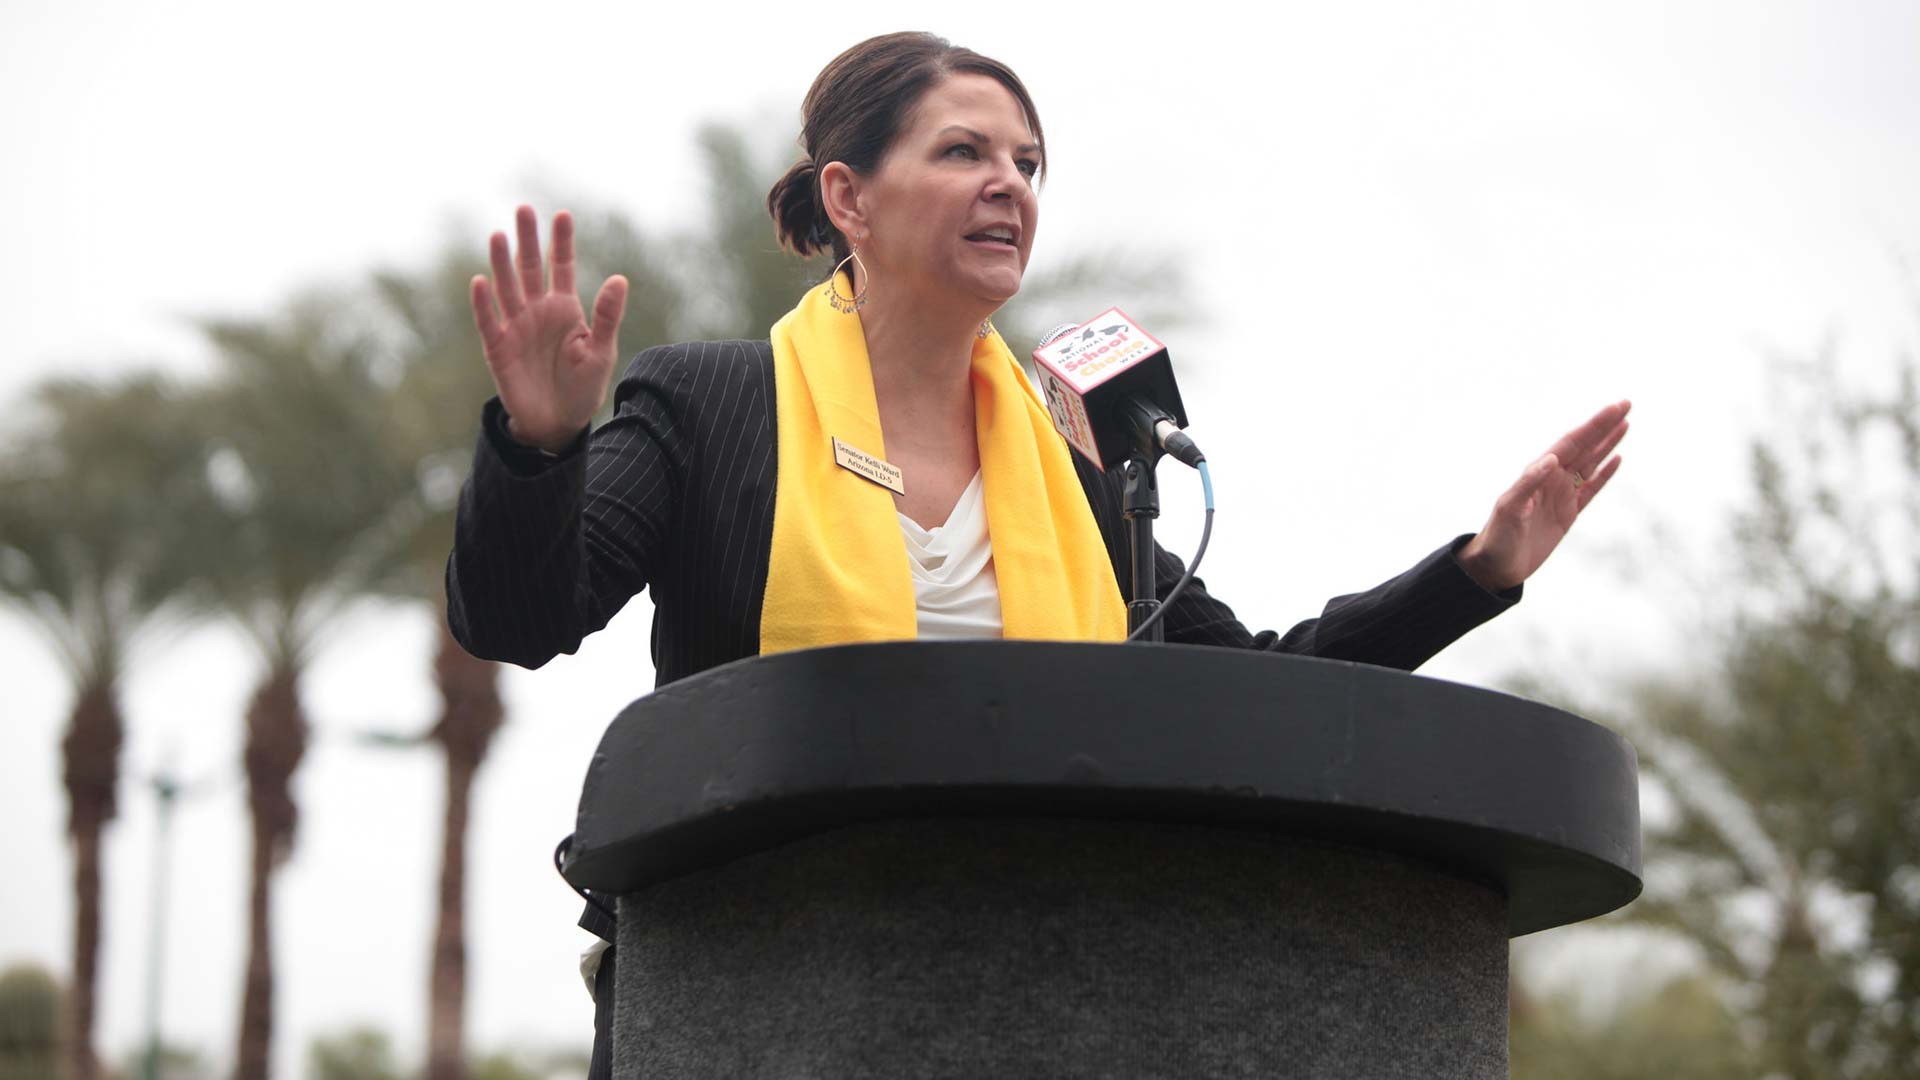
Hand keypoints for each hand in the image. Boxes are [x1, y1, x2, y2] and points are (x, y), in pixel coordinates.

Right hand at [469, 205, 627, 451]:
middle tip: (524, 209)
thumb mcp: (601, 351)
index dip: (561, 242)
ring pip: (507, 288)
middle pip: (530, 268)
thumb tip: (620, 278)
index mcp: (564, 308)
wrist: (559, 423)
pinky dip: (484, 303)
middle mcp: (537, 311)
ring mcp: (516, 327)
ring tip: (499, 235)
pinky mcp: (498, 348)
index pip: (561, 267)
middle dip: (528, 240)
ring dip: (502, 263)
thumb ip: (606, 315)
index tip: (563, 214)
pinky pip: (489, 321)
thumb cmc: (583, 387)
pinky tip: (481, 282)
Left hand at [1456, 400, 1630, 592]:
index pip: (1571, 443)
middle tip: (1626, 404)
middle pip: (1584, 446)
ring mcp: (1561, 495)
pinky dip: (1604, 474)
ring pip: (1590, 463)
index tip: (1615, 408)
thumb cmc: (1498, 537)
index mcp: (1538, 473)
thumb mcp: (1510, 510)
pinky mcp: (1568, 514)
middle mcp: (1551, 479)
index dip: (1593, 425)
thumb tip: (1551, 459)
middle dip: (1604, 426)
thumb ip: (1528, 483)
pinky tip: (1617, 459)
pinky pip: (1591, 489)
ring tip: (1625, 424)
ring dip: (1607, 444)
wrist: (1496, 566)